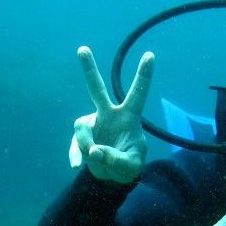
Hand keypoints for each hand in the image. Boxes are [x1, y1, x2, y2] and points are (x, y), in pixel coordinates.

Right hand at [68, 46, 154, 183]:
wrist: (111, 176)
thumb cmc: (128, 165)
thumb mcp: (130, 167)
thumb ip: (116, 160)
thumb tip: (95, 151)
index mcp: (128, 116)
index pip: (137, 93)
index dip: (143, 75)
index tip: (150, 55)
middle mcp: (109, 115)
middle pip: (96, 89)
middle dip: (89, 70)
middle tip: (82, 49)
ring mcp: (92, 124)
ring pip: (81, 125)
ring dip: (86, 143)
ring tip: (95, 157)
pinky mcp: (80, 137)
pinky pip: (74, 143)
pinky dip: (76, 155)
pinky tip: (77, 165)